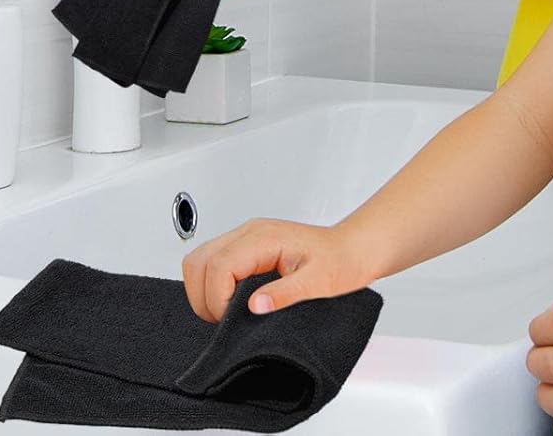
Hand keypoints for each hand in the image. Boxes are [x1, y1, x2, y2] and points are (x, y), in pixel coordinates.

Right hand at [182, 217, 375, 322]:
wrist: (353, 248)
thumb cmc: (340, 260)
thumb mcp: (319, 281)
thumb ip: (287, 293)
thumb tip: (256, 306)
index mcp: (264, 238)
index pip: (218, 265)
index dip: (217, 298)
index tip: (232, 319)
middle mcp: (250, 233)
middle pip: (199, 260)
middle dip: (203, 297)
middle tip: (225, 320)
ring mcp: (245, 238)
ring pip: (200, 260)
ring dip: (203, 291)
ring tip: (227, 312)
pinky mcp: (245, 247)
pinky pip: (212, 262)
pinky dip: (210, 285)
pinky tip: (229, 302)